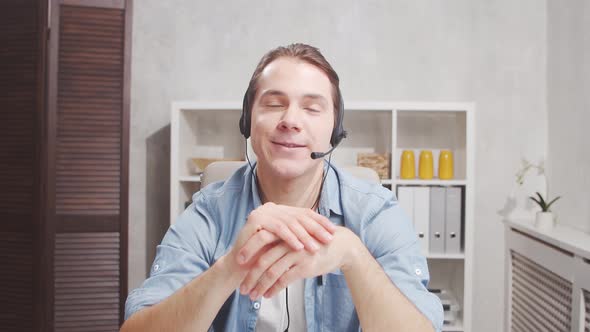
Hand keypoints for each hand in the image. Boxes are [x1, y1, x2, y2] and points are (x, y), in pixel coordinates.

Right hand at [235, 202, 335, 264]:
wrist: (241, 265)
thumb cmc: (264, 255)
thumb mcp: (286, 242)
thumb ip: (300, 234)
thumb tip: (326, 232)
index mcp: (280, 210)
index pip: (303, 213)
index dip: (319, 221)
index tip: (333, 230)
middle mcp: (272, 207)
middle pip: (299, 216)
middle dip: (315, 229)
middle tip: (329, 238)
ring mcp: (263, 211)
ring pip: (290, 223)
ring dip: (304, 236)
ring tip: (315, 247)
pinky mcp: (256, 219)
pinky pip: (278, 229)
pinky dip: (290, 238)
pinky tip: (299, 247)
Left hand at [240, 226, 358, 299]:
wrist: (339, 245)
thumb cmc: (315, 242)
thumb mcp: (296, 237)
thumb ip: (281, 241)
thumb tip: (263, 250)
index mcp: (284, 232)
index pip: (259, 240)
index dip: (248, 253)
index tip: (238, 266)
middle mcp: (288, 242)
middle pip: (262, 259)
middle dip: (250, 276)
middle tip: (242, 289)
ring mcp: (296, 253)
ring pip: (272, 271)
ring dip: (260, 286)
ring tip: (252, 296)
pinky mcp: (305, 265)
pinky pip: (284, 279)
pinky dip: (274, 289)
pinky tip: (267, 295)